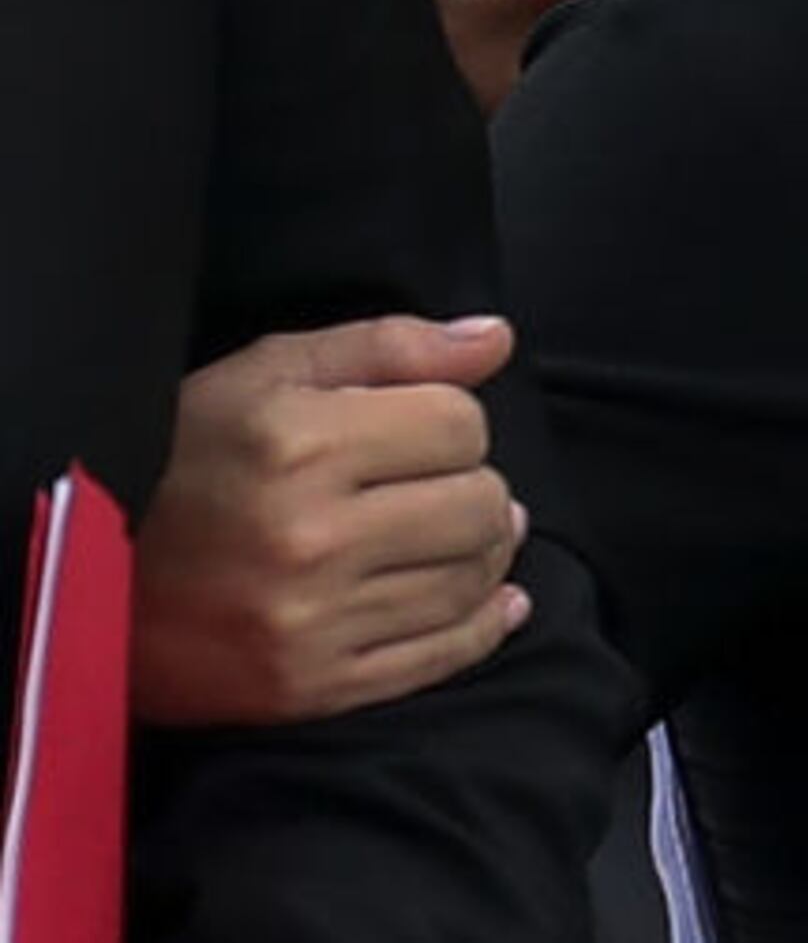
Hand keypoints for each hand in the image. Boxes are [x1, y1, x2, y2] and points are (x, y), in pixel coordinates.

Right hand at [130, 315, 532, 726]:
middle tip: (452, 487)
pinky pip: (438, 659)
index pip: (460, 427)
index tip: (426, 433)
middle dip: (479, 488)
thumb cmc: (185, 456)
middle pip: (478, 506)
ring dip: (485, 553)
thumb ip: (391, 347)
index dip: (455, 422)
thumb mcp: (269, 373)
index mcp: (302, 446)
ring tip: (466, 535)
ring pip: (468, 581)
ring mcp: (310, 622)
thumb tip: (495, 339)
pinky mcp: (308, 687)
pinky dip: (483, 627)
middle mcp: (311, 539)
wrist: (90, 574)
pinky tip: (499, 602)